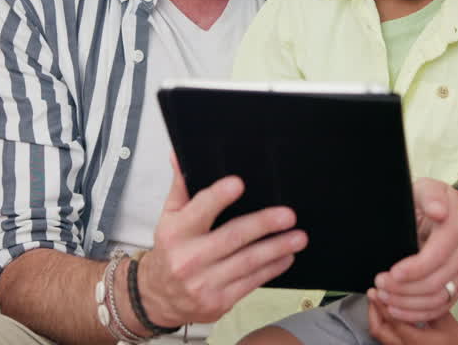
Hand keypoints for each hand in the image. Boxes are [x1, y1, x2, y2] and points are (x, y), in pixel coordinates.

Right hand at [138, 157, 307, 326]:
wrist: (159, 297)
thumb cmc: (170, 250)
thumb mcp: (169, 217)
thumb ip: (180, 186)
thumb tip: (179, 155)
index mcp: (175, 232)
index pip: (198, 211)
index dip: (218, 198)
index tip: (238, 184)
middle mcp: (188, 259)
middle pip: (231, 238)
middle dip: (263, 225)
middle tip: (287, 215)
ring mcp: (204, 283)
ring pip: (247, 262)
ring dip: (277, 248)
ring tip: (298, 237)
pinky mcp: (219, 301)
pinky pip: (251, 282)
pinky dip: (272, 268)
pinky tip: (286, 256)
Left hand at [367, 292, 457, 344]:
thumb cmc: (457, 343)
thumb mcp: (448, 322)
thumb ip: (430, 307)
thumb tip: (414, 286)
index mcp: (416, 342)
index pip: (393, 320)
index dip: (383, 303)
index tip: (378, 289)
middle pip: (379, 330)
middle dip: (374, 310)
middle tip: (374, 292)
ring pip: (380, 333)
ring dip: (377, 315)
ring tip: (379, 299)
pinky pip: (386, 336)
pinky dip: (384, 322)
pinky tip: (388, 310)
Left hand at [371, 178, 457, 321]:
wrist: (444, 210)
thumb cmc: (428, 200)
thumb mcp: (426, 189)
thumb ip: (430, 197)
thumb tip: (438, 211)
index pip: (437, 255)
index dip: (414, 269)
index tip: (390, 273)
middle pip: (437, 281)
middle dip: (405, 289)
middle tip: (380, 286)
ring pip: (439, 298)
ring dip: (409, 304)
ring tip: (385, 299)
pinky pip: (442, 307)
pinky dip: (418, 313)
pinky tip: (397, 310)